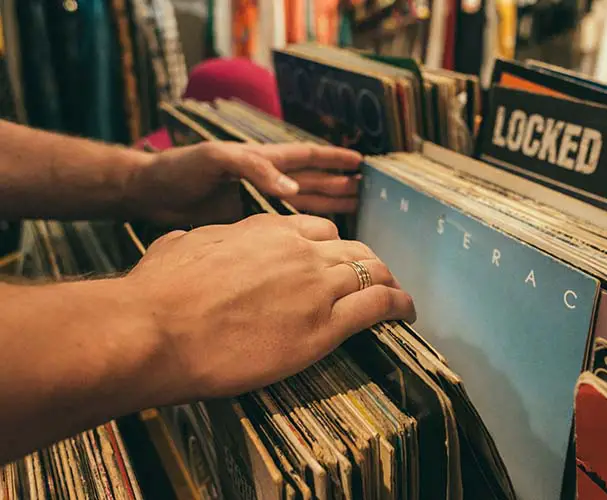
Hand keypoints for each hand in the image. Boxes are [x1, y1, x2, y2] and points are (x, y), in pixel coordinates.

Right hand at [124, 214, 415, 401]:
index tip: (337, 261)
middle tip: (375, 279)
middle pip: (353, 248)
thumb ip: (201, 241)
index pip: (319, 230)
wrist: (155, 329)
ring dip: (389, 283)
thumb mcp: (180, 246)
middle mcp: (300, 251)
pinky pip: (378, 306)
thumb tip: (192, 242)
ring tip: (397, 297)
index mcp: (268, 229)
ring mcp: (316, 286)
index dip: (334, 247)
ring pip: (372, 273)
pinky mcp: (324, 327)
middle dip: (368, 262)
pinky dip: (399, 306)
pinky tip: (407, 312)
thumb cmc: (158, 292)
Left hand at [127, 142, 362, 225]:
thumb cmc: (178, 168)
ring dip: (327, 203)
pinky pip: (283, 223)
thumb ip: (254, 168)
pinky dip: (302, 226)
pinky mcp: (246, 222)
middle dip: (339, 183)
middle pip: (312, 180)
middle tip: (367, 190)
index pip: (306, 157)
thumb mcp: (215, 159)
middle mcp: (265, 179)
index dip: (333, 159)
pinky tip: (316, 235)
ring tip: (352, 206)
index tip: (361, 162)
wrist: (149, 194)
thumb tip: (292, 188)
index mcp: (262, 159)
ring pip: (302, 201)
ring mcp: (256, 200)